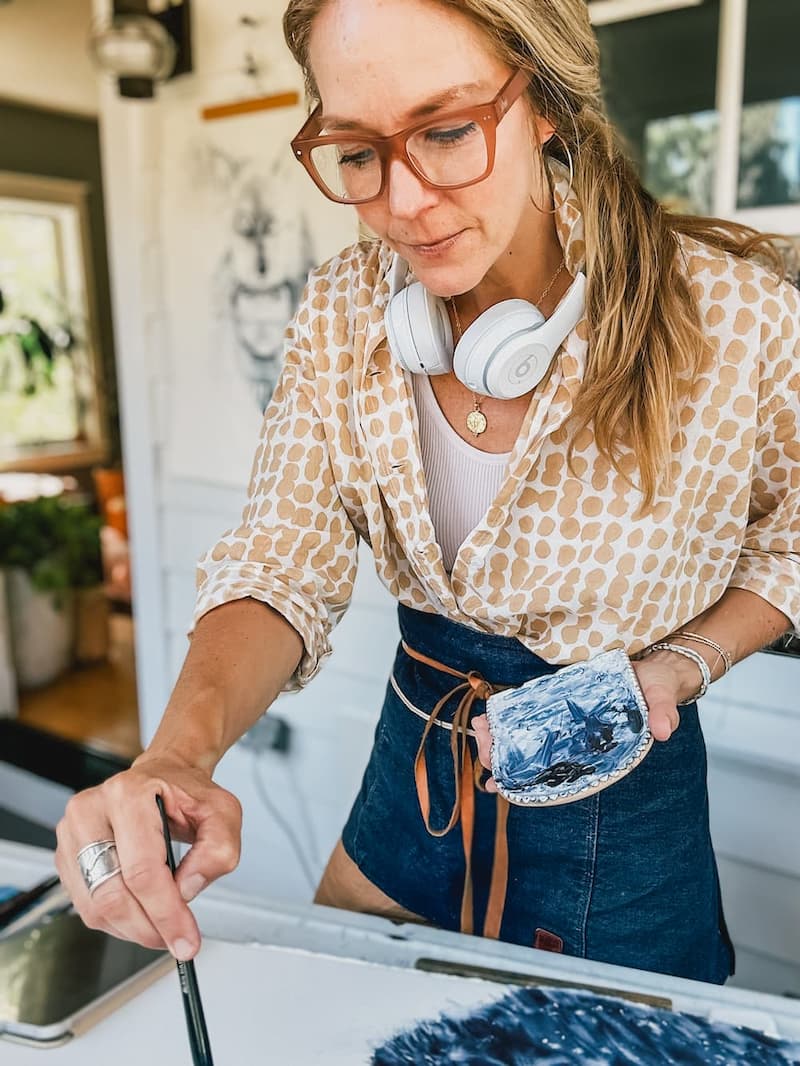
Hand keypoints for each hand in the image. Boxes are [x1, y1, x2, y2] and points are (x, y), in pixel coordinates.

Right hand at [55, 753, 241, 960]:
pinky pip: (86, 905)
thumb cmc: (186, 795)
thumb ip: (218, 849)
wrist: (162, 779)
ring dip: (131, 927)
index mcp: (129, 794)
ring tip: (161, 921)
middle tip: (175, 938)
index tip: (186, 939)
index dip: (165, 913)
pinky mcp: (66, 854)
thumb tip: (187, 889)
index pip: (142, 870)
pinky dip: (116, 919)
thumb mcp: (223, 812)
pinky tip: (140, 908)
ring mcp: (72, 832)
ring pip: (95, 906)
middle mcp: (92, 810)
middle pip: (112, 894)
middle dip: (148, 928)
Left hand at [471, 654, 687, 791]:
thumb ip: (663, 711)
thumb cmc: (656, 689)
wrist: (653, 670)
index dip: (527, 785)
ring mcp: (565, 726)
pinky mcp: (559, 704)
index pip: (559, 777)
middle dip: (504, 755)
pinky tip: (489, 713)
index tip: (498, 784)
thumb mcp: (662, 698)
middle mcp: (576, 744)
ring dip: (500, 737)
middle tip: (484, 744)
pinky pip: (529, 715)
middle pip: (533, 760)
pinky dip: (508, 716)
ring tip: (479, 727)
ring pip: (526, 740)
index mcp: (596, 754)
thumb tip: (663, 729)